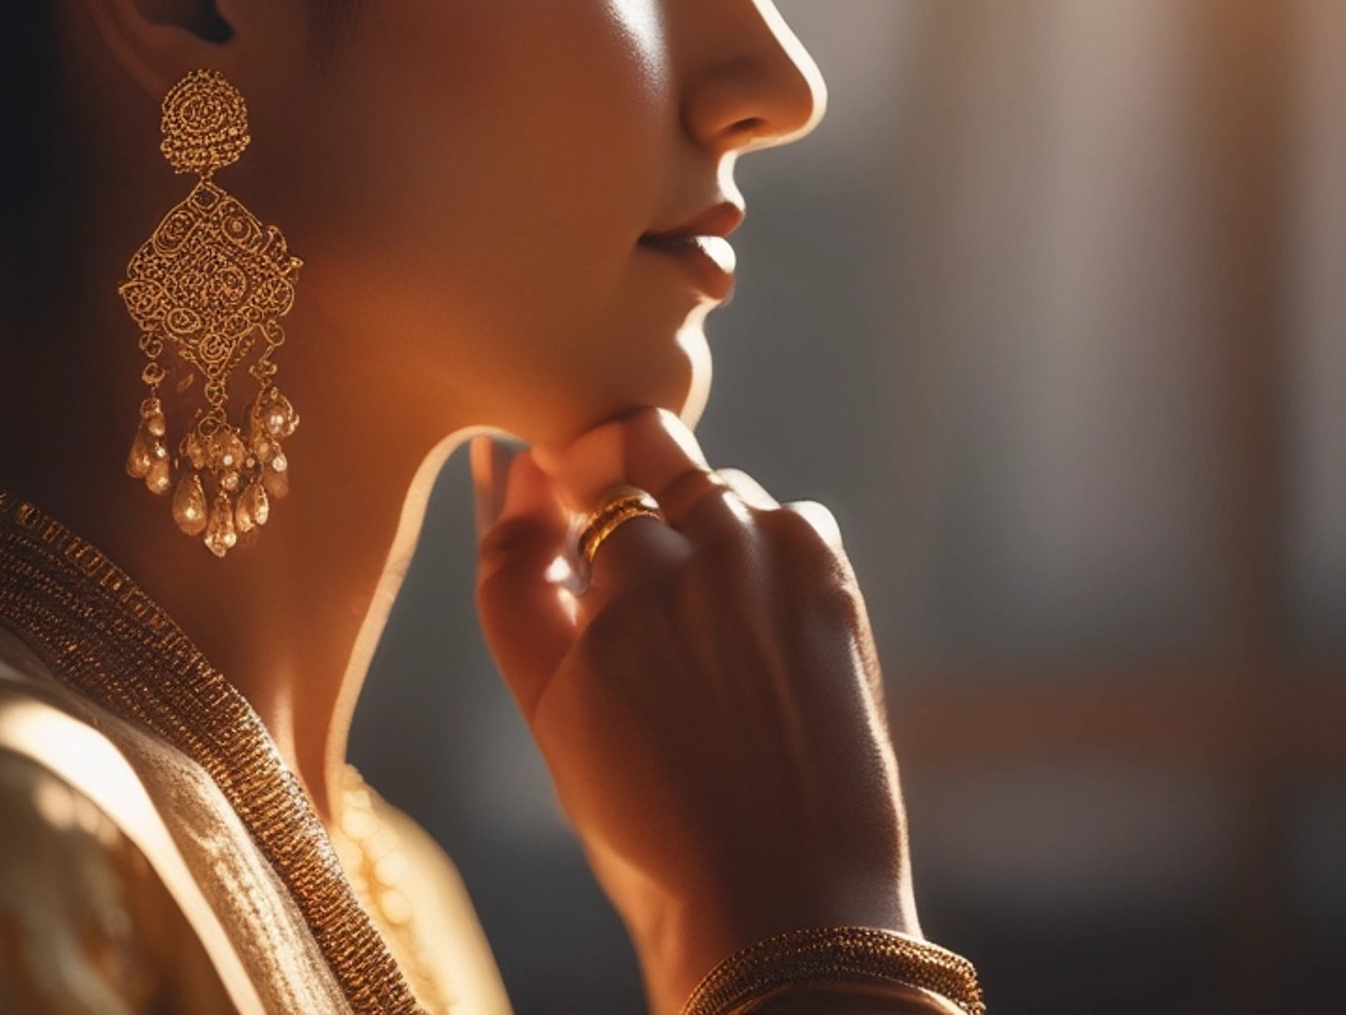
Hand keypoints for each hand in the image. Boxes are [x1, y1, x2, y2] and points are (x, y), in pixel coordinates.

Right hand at [472, 409, 918, 1014]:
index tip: (561, 505)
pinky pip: (786, 524)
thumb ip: (512, 572)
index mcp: (633, 575)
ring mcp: (785, 561)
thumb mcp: (546, 701)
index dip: (569, 478)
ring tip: (692, 625)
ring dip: (697, 527)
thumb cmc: (645, 813)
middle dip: (627, 475)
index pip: (584, 461)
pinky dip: (761, 557)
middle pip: (655, 447)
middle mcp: (715, 548)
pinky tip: (749, 631)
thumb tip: (513, 462)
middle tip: (623, 557)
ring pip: (721, 492)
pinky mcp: (833, 582)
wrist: (780, 897)